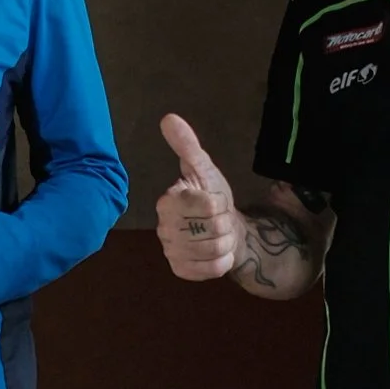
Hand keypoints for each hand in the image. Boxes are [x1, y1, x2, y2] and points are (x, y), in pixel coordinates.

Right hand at [156, 113, 239, 280]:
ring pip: (214, 249)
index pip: (206, 204)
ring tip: (219, 234)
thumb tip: (168, 118)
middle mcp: (163, 228)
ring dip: (225, 241)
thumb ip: (187, 145)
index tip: (215, 201)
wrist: (225, 229)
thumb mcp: (204, 168)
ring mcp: (171, 251)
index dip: (219, 203)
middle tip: (218, 219)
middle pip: (213, 229)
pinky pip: (212, 269)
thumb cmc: (213, 196)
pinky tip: (217, 252)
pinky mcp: (181, 270)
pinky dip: (223, 261)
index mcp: (167, 201)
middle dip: (224, 223)